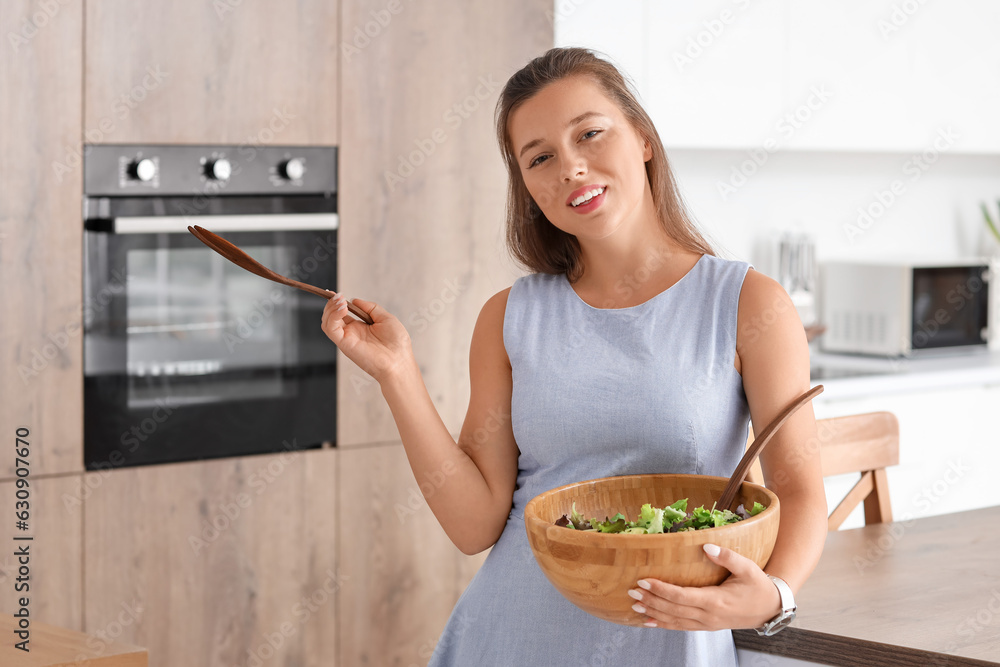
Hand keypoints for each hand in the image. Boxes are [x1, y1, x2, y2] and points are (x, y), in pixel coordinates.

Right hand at [320, 293, 414, 382]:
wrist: (399, 361)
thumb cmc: (397, 344)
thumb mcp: (386, 318)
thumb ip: (370, 308)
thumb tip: (354, 300)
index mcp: (360, 327)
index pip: (342, 313)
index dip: (337, 302)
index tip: (336, 293)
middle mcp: (351, 333)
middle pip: (331, 316)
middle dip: (332, 303)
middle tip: (339, 295)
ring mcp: (347, 339)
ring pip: (327, 322)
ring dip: (331, 308)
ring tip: (341, 301)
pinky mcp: (344, 344)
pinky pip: (331, 329)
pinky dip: (333, 316)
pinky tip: (343, 309)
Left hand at [627, 544, 781, 630]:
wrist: (770, 609)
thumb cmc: (758, 586)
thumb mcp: (747, 567)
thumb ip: (727, 556)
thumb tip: (706, 545)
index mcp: (716, 601)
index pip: (682, 596)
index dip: (661, 590)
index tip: (644, 582)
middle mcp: (708, 616)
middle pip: (673, 610)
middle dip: (650, 600)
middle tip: (631, 591)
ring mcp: (706, 624)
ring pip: (674, 621)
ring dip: (653, 613)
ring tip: (634, 606)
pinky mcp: (706, 626)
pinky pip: (681, 627)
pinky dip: (663, 624)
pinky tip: (649, 621)